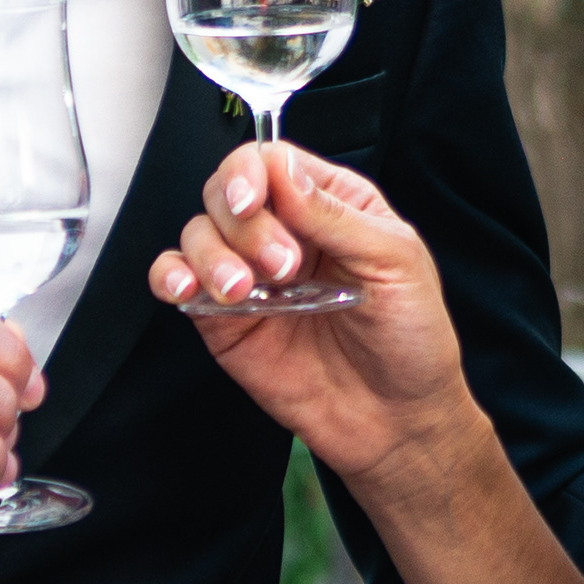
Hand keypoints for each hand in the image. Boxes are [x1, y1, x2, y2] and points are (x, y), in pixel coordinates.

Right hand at [149, 144, 471, 491]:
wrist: (397, 421)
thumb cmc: (411, 338)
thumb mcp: (394, 261)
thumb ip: (334, 215)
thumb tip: (280, 171)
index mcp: (330, 204)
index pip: (271, 162)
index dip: (251, 173)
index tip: (253, 200)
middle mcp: (285, 232)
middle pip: (226, 191)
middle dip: (244, 224)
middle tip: (283, 267)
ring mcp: (251, 275)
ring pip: (197, 232)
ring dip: (210, 255)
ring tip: (244, 290)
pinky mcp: (224, 319)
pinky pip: (178, 281)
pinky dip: (171, 277)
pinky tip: (187, 290)